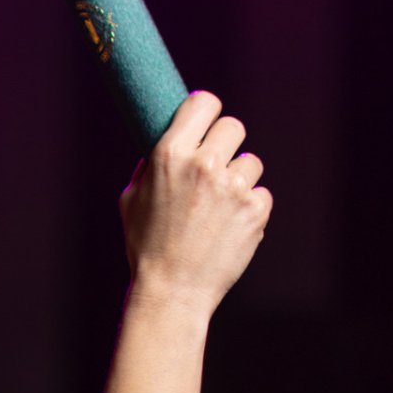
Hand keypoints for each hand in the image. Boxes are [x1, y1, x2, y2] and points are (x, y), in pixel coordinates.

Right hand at [119, 91, 271, 315]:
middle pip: (233, 126)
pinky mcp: (255, 211)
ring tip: (219, 204)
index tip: (204, 122)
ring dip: (239, 177)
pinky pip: (261, 193)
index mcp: (169, 155)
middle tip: (214, 165)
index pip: (204, 102)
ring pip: (251, 162)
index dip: (205, 110)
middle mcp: (203, 165)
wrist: (172, 290)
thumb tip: (171, 141)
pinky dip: (248, 206)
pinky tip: (228, 224)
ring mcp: (233, 188)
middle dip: (225, 143)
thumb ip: (152, 164)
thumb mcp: (132, 197)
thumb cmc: (145, 243)